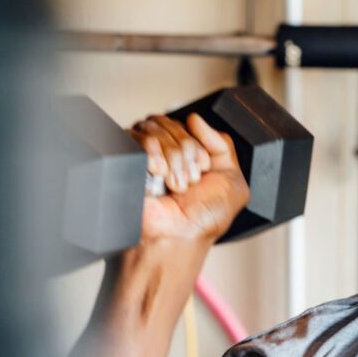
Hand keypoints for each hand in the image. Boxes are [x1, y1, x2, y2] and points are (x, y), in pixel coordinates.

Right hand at [128, 114, 249, 241]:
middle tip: (188, 182)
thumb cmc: (204, 218)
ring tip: (174, 185)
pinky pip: (138, 136)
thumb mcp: (232, 181)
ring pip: (156, 127)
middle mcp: (165, 150)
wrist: (177, 237)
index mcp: (188, 153)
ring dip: (173, 158)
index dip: (199, 148)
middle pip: (173, 123)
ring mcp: (144, 153)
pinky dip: (153, 154)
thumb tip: (194, 119)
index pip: (191, 126)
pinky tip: (157, 174)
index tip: (202, 171)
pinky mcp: (126, 157)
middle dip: (186, 154)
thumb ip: (223, 145)